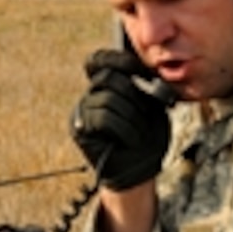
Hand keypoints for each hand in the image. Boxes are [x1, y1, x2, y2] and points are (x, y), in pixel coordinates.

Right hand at [71, 49, 173, 189]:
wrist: (138, 171)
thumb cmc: (147, 138)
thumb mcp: (151, 106)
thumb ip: (144, 87)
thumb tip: (145, 72)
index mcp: (105, 86)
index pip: (99, 60)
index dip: (119, 59)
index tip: (143, 72)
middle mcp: (89, 96)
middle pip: (107, 77)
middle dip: (134, 93)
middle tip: (149, 112)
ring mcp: (81, 112)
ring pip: (107, 99)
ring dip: (132, 116)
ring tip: (141, 132)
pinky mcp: (80, 130)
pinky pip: (103, 118)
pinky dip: (125, 128)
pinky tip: (132, 140)